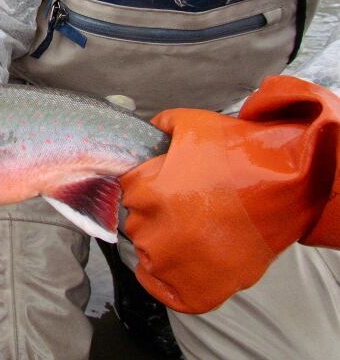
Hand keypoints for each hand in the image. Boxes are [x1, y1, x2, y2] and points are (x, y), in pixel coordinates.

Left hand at [121, 75, 339, 313]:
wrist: (286, 186)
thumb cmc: (240, 157)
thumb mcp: (192, 124)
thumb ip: (160, 125)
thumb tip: (152, 129)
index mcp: (144, 193)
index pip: (129, 192)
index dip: (150, 187)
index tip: (170, 189)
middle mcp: (150, 230)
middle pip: (138, 223)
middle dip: (158, 216)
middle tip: (190, 209)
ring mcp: (171, 264)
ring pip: (150, 255)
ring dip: (166, 245)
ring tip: (199, 232)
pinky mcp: (195, 291)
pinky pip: (166, 290)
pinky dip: (171, 282)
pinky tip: (187, 264)